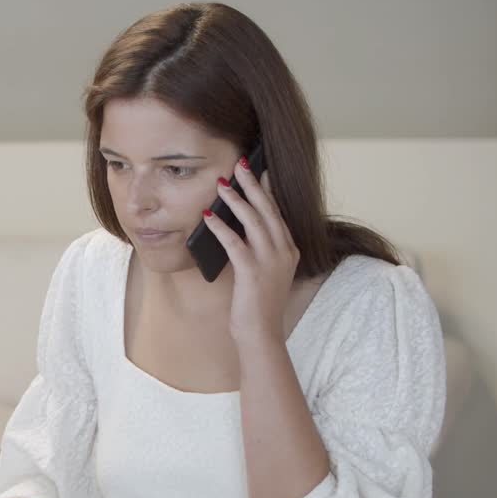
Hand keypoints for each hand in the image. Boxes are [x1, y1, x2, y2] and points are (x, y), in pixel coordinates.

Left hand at [202, 157, 298, 345]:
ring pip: (254, 220)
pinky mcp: (252, 271)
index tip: (259, 171)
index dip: (267, 190)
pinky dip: (220, 226)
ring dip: (236, 200)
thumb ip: (258, 250)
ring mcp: (270, 261)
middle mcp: (284, 251)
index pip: (278, 213)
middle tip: (241, 164)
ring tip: (222, 184)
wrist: (262, 333)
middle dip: (252, 184)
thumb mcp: (264, 273)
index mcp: (289, 251)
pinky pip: (234, 242)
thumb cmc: (258, 305)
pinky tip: (207, 216)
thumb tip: (237, 227)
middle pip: (268, 209)